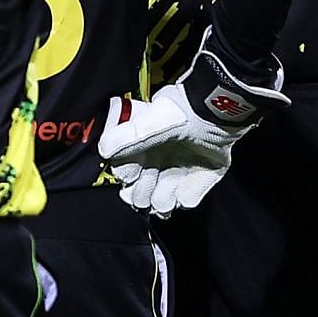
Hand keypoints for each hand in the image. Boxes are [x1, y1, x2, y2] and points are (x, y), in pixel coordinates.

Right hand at [99, 85, 239, 217]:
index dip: (127, 177)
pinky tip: (189, 180)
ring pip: (161, 203)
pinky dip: (189, 193)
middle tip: (151, 179)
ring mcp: (176, 174)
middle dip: (143, 193)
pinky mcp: (198, 180)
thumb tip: (104, 150)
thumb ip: (123, 137)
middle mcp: (155, 164)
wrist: (213, 113)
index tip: (132, 174)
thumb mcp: (147, 123)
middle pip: (139, 196)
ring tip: (172, 180)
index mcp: (138, 150)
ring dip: (165, 196)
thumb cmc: (179, 113)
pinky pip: (188, 201)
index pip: (123, 176)